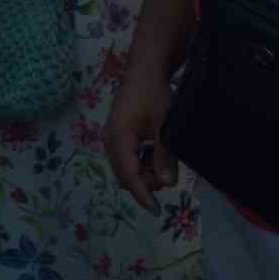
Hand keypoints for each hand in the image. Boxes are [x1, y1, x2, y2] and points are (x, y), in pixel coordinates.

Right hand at [104, 66, 178, 213]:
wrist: (144, 69)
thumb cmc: (154, 94)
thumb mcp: (164, 125)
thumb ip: (163, 156)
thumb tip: (166, 184)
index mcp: (118, 137)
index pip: (128, 174)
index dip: (142, 194)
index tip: (156, 210)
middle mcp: (110, 139)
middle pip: (124, 173)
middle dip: (145, 181)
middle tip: (167, 175)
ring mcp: (112, 135)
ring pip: (126, 166)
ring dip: (144, 171)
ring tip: (163, 162)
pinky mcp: (118, 132)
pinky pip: (127, 156)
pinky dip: (141, 161)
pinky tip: (155, 153)